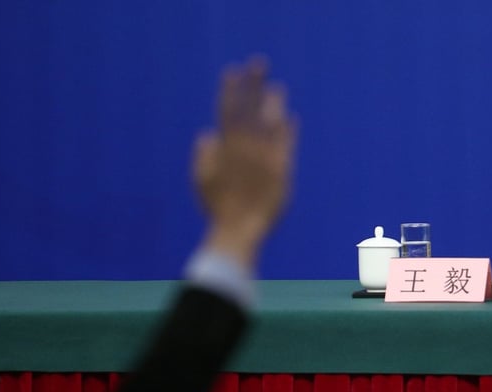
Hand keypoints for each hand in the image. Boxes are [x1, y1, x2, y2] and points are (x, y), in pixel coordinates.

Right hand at [193, 56, 296, 268]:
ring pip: (270, 122)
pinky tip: (290, 118)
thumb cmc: (217, 208)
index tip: (232, 71)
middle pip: (251, 108)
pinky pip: (285, 144)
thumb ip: (203, 155)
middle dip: (254, 84)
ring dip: (273, 103)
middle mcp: (246, 147)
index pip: (227, 110)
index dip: (230, 89)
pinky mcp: (281, 170)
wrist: (239, 229)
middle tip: (259, 63)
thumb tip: (207, 134)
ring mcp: (265, 157)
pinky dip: (287, 130)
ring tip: (276, 88)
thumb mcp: (201, 181)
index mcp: (225, 147)